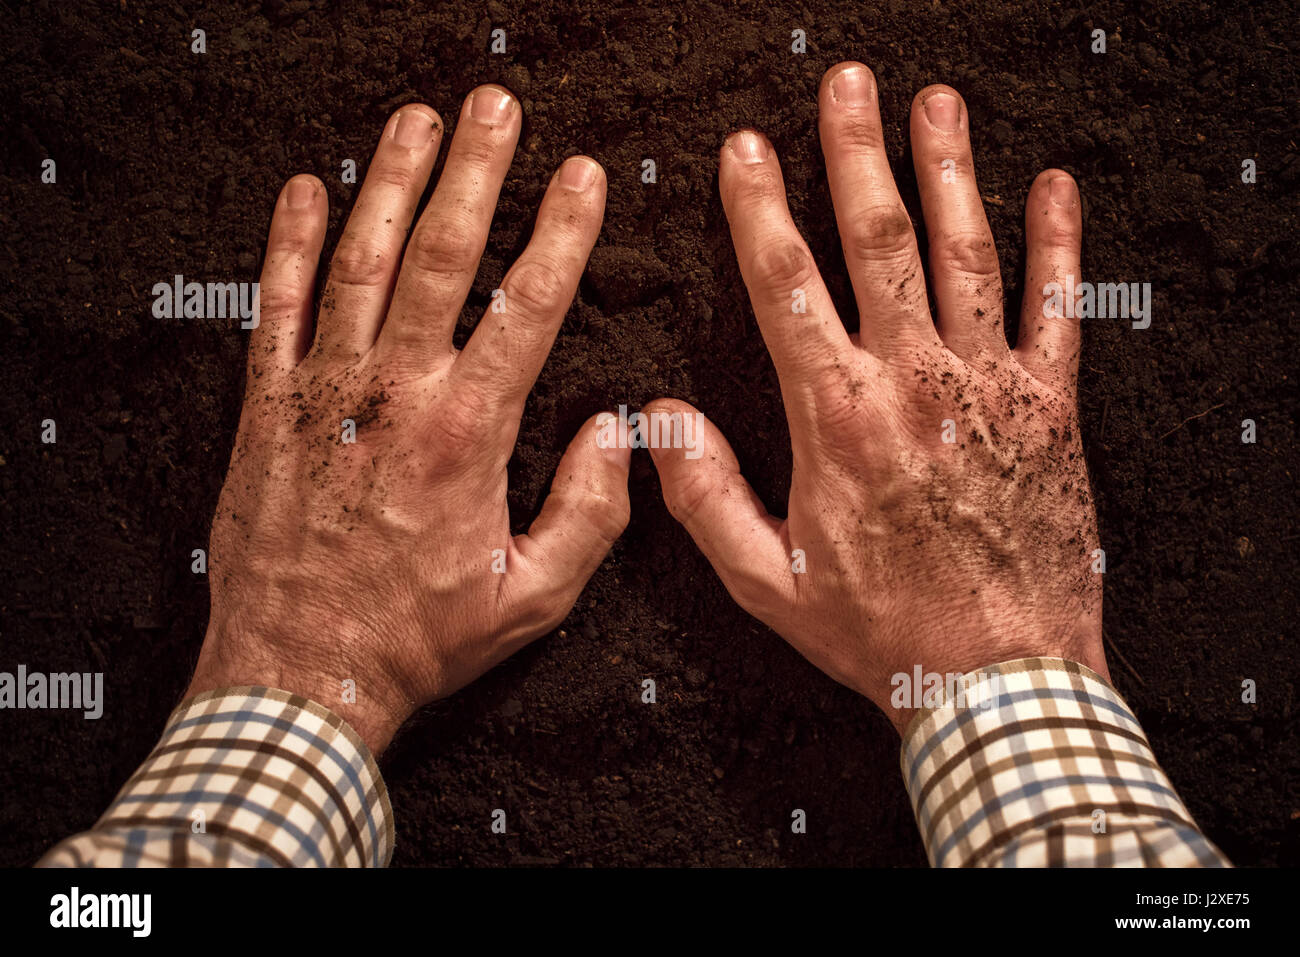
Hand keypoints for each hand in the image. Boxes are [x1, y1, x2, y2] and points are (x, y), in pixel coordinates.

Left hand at [187, 86, 630, 754]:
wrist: (300, 674)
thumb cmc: (416, 638)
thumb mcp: (531, 599)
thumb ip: (589, 513)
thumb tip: (616, 434)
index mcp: (467, 434)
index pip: (526, 306)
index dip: (559, 232)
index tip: (580, 177)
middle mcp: (395, 395)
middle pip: (440, 256)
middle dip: (474, 172)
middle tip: (495, 108)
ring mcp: (325, 392)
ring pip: (360, 262)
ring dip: (391, 182)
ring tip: (416, 122)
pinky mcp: (268, 407)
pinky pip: (277, 306)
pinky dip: (290, 244)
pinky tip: (306, 191)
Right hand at [646, 62, 1108, 733]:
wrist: (999, 675)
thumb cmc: (882, 631)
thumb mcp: (768, 581)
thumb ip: (705, 495)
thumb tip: (659, 420)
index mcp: (838, 417)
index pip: (787, 284)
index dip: (759, 207)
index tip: (746, 149)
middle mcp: (914, 381)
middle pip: (879, 240)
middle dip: (858, 153)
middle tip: (849, 84)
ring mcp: (989, 386)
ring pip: (965, 253)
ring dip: (947, 170)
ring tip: (934, 103)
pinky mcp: (1051, 408)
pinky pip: (1057, 307)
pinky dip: (1056, 241)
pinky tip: (1051, 185)